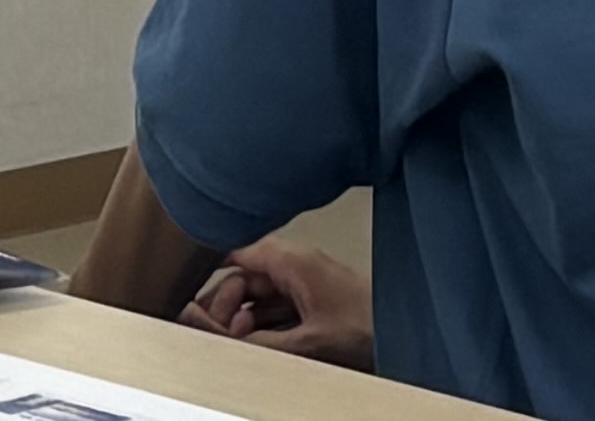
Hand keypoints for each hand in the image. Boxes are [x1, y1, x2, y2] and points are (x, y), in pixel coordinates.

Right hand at [192, 239, 375, 369]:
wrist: (408, 335)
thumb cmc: (368, 327)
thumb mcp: (305, 342)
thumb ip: (257, 343)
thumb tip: (215, 340)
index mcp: (290, 260)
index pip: (233, 248)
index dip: (206, 268)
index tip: (186, 289)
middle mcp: (293, 265)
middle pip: (242, 278)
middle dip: (224, 305)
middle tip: (217, 334)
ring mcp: (304, 283)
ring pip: (256, 297)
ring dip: (241, 320)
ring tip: (236, 344)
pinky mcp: (312, 302)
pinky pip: (273, 309)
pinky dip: (260, 326)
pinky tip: (258, 346)